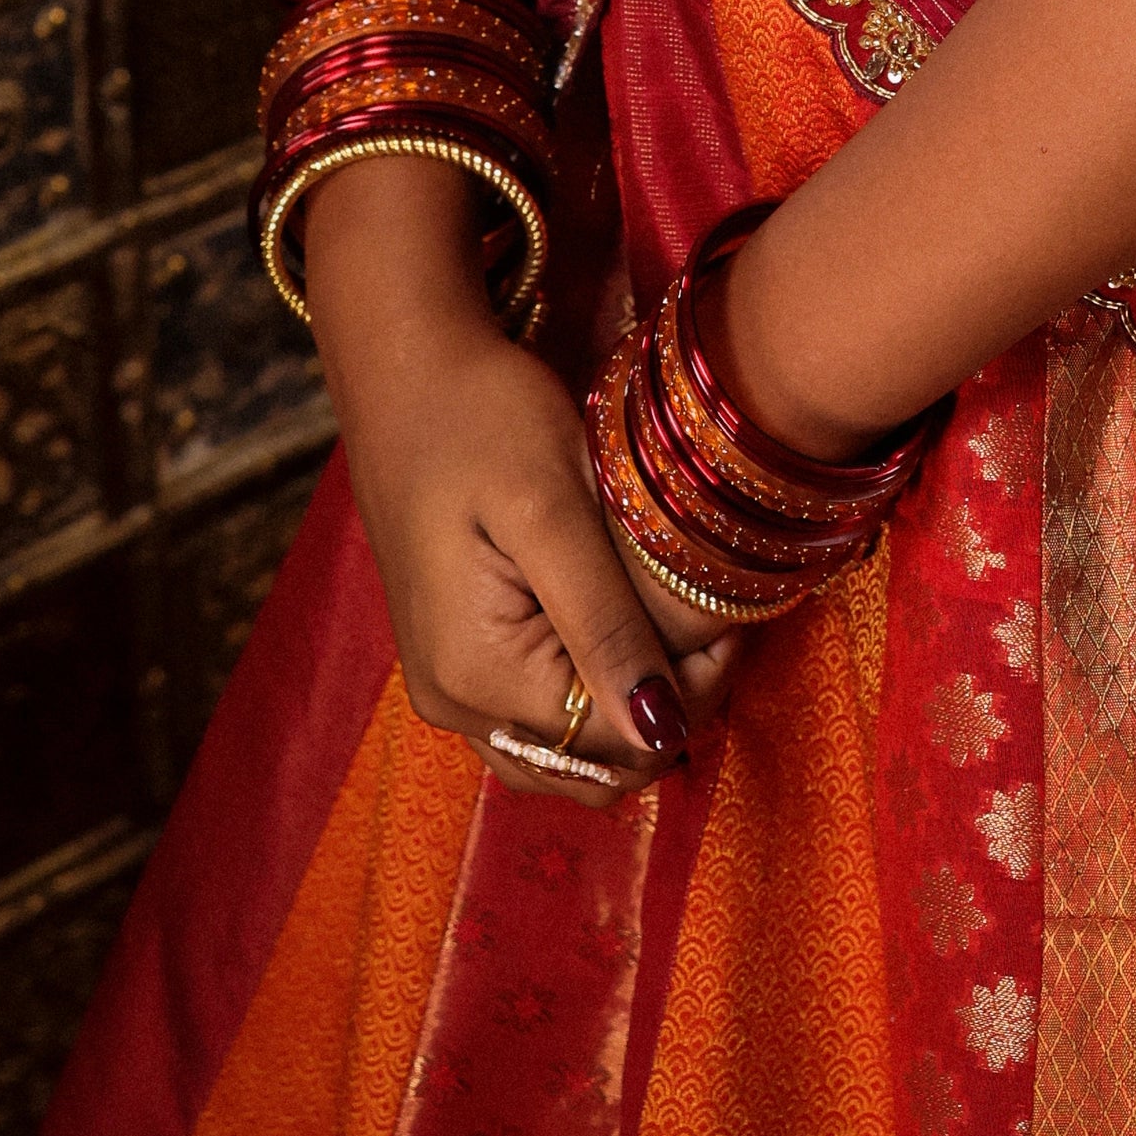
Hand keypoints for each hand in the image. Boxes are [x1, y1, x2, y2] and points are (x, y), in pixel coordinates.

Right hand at [305, 165, 735, 794]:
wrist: (408, 370)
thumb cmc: (482, 418)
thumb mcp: (553, 507)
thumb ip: (605, 625)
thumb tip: (659, 731)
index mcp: (476, 675)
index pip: (616, 742)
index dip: (689, 694)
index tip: (727, 615)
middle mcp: (453, 705)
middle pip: (592, 764)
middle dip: (667, 707)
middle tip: (707, 615)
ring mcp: (450, 689)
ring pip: (571, 749)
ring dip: (634, 702)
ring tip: (672, 614)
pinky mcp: (458, 661)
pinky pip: (542, 716)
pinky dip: (596, 687)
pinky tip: (626, 619)